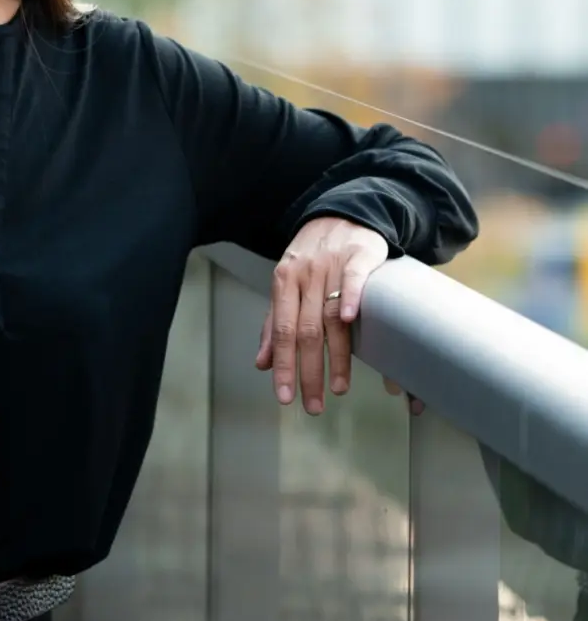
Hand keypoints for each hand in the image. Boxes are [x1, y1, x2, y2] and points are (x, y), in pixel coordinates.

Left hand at [255, 216, 388, 413]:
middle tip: (313, 405)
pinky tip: (351, 321)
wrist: (343, 215)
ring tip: (338, 388)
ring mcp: (331, 265)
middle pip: (305, 331)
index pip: (281, 331)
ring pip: (330, 315)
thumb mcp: (287, 285)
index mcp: (283, 282)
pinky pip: (353, 279)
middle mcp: (305, 275)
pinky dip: (351, 298)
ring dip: (335, 355)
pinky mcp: (358, 256)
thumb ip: (275, 324)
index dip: (282, 366)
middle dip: (308, 372)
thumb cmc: (313, 256)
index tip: (284, 397)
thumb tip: (261, 363)